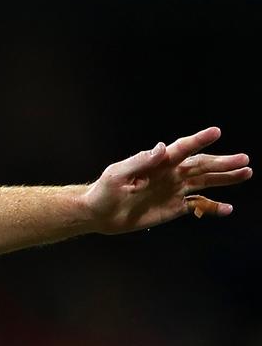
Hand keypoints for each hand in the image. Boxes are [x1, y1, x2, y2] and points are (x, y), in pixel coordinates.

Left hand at [84, 127, 250, 232]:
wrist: (99, 214)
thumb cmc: (104, 190)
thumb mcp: (117, 174)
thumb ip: (140, 161)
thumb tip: (162, 147)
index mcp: (157, 163)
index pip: (181, 149)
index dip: (198, 140)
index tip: (216, 132)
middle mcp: (170, 174)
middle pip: (201, 165)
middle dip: (222, 162)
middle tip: (244, 159)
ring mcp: (173, 190)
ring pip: (205, 182)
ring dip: (225, 178)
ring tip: (246, 173)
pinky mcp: (173, 207)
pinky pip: (197, 206)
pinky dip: (212, 207)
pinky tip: (227, 208)